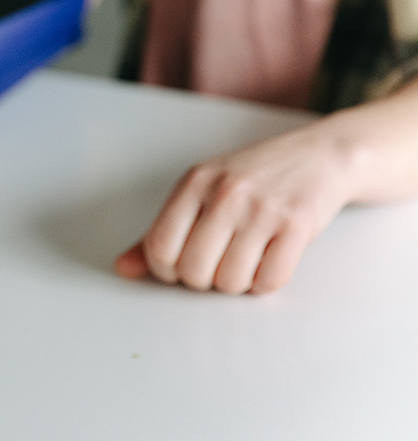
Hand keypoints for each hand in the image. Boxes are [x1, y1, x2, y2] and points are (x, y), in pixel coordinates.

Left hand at [114, 126, 363, 293]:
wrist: (318, 156)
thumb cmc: (252, 179)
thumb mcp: (200, 192)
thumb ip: (160, 232)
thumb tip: (123, 269)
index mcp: (194, 183)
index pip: (159, 248)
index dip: (166, 270)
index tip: (181, 265)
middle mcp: (226, 193)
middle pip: (193, 271)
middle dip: (202, 280)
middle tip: (216, 263)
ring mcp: (262, 209)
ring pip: (230, 281)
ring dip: (235, 283)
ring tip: (243, 261)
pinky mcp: (297, 226)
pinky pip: (269, 281)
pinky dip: (264, 284)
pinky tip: (267, 263)